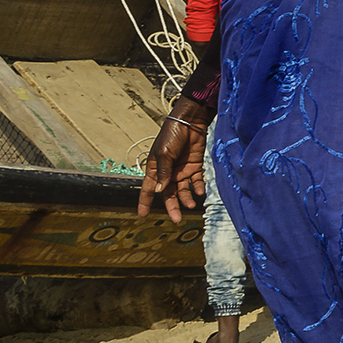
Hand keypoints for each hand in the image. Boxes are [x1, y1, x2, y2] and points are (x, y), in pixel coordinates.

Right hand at [137, 102, 208, 222]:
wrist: (190, 123)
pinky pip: (196, 181)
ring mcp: (182, 170)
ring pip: (183, 190)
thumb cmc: (172, 135)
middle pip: (168, 193)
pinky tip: (199, 193)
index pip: (148, 188)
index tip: (142, 215)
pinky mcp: (195, 167)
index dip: (144, 201)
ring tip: (190, 205)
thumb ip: (163, 173)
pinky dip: (198, 188)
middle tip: (176, 219)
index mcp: (155, 169)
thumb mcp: (165, 154)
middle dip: (171, 206)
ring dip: (186, 198)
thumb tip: (159, 191)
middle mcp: (168, 172)